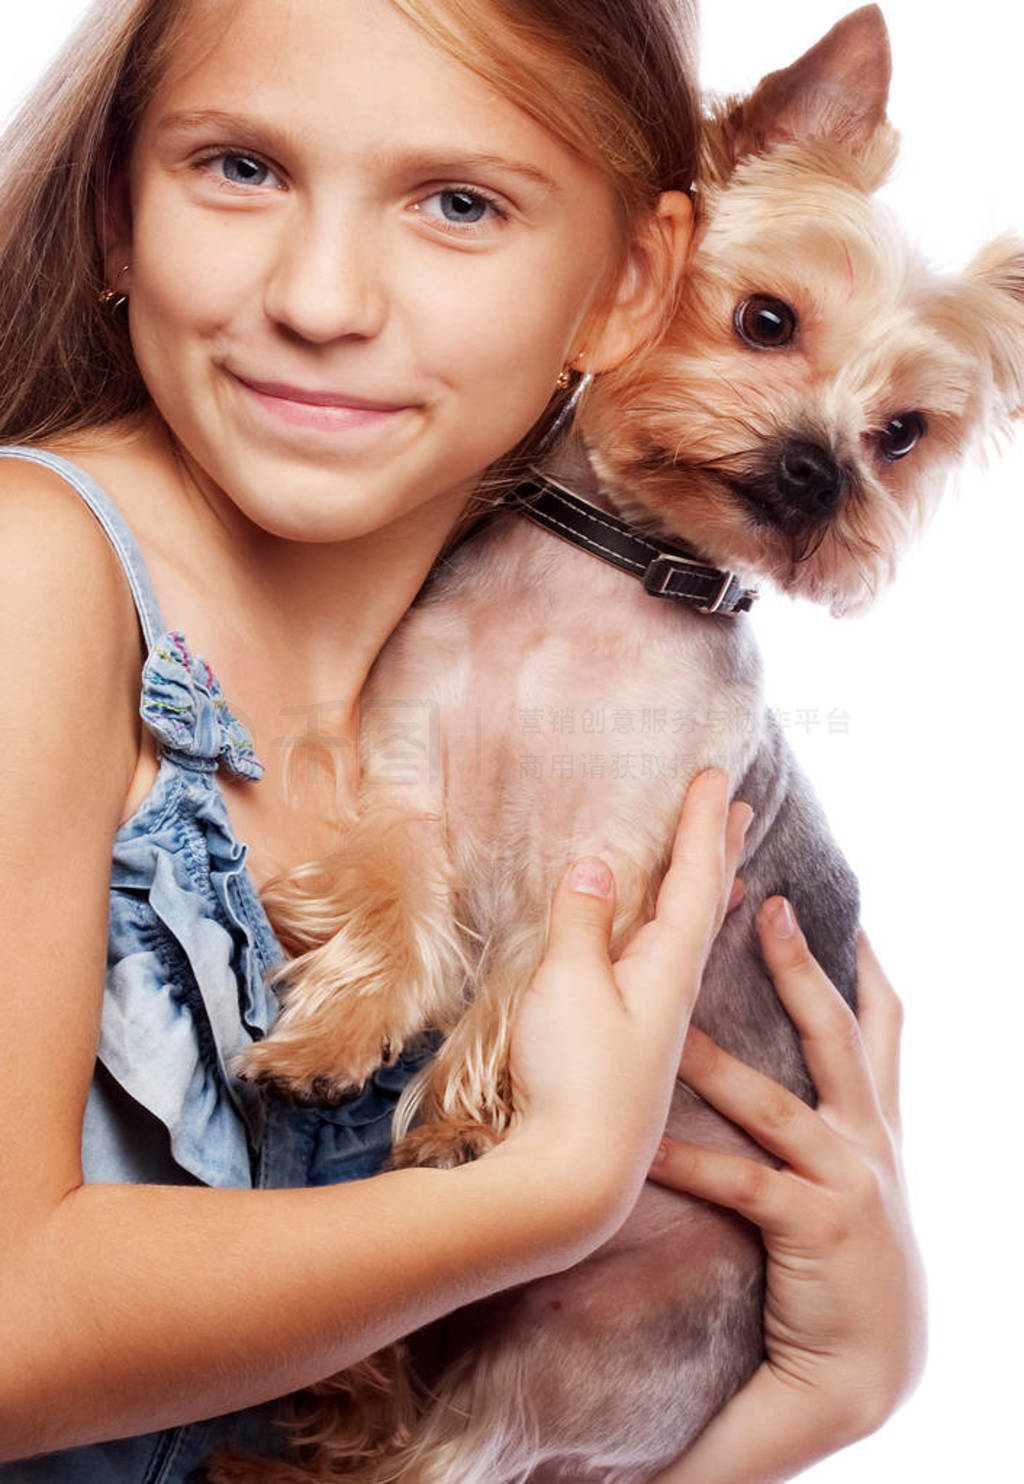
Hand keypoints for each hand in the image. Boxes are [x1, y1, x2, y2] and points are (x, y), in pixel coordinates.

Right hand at [490, 768, 753, 1241]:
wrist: (574, 1181)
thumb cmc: (575, 1080)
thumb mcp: (568, 986)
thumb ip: (583, 923)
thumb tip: (598, 865)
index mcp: (669, 965)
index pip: (695, 877)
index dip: (703, 823)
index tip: (719, 776)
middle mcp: (676, 988)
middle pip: (709, 903)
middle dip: (722, 849)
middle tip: (742, 804)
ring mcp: (659, 1021)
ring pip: (694, 938)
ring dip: (710, 892)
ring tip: (728, 865)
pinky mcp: (639, 1048)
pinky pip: (672, 971)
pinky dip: (682, 941)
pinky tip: (672, 951)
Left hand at [646, 900, 926, 1483]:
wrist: (865, 1378)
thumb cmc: (845, 1276)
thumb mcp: (855, 1187)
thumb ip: (824, 1129)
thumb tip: (783, 1088)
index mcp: (875, 1126)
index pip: (878, 1027)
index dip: (863, 966)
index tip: (838, 911)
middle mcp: (870, 1141)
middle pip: (838, 1034)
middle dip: (803, 968)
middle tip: (768, 907)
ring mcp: (848, 1181)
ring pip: (775, 1103)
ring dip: (718, 1063)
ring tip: (672, 1025)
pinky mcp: (816, 1227)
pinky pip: (743, 1182)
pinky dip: (691, 1158)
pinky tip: (647, 1145)